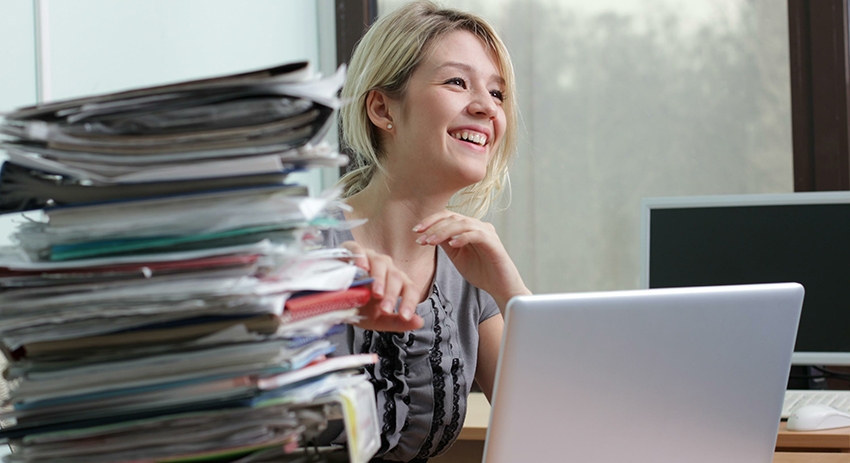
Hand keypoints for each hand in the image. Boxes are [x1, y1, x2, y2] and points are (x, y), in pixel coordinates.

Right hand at [340, 240, 423, 331]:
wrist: (333, 295)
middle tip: (384, 309)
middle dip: (391, 294)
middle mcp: (387, 268)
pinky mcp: (352, 250)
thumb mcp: (376, 319)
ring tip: (375, 293)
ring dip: (379, 279)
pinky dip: (361, 257)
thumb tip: (419, 322)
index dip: (409, 302)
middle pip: (396, 277)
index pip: (410, 289)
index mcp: (397, 283)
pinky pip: (359, 250)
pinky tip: (361, 268)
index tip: (405, 316)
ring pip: (380, 263)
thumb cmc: (358, 305)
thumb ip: (396, 322)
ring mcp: (371, 257)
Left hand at [413, 211, 530, 310]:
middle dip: (434, 226)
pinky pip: (477, 235)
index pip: (448, 216)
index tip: (416, 231)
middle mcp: (479, 226)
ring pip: (463, 224)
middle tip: (421, 238)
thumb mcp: (457, 256)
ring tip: (431, 242)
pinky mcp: (494, 243)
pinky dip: (462, 238)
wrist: (500, 288)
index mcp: (469, 227)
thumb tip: (428, 233)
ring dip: (444, 231)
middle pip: (453, 217)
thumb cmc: (481, 272)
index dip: (431, 221)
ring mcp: (488, 233)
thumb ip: (446, 243)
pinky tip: (452, 245)